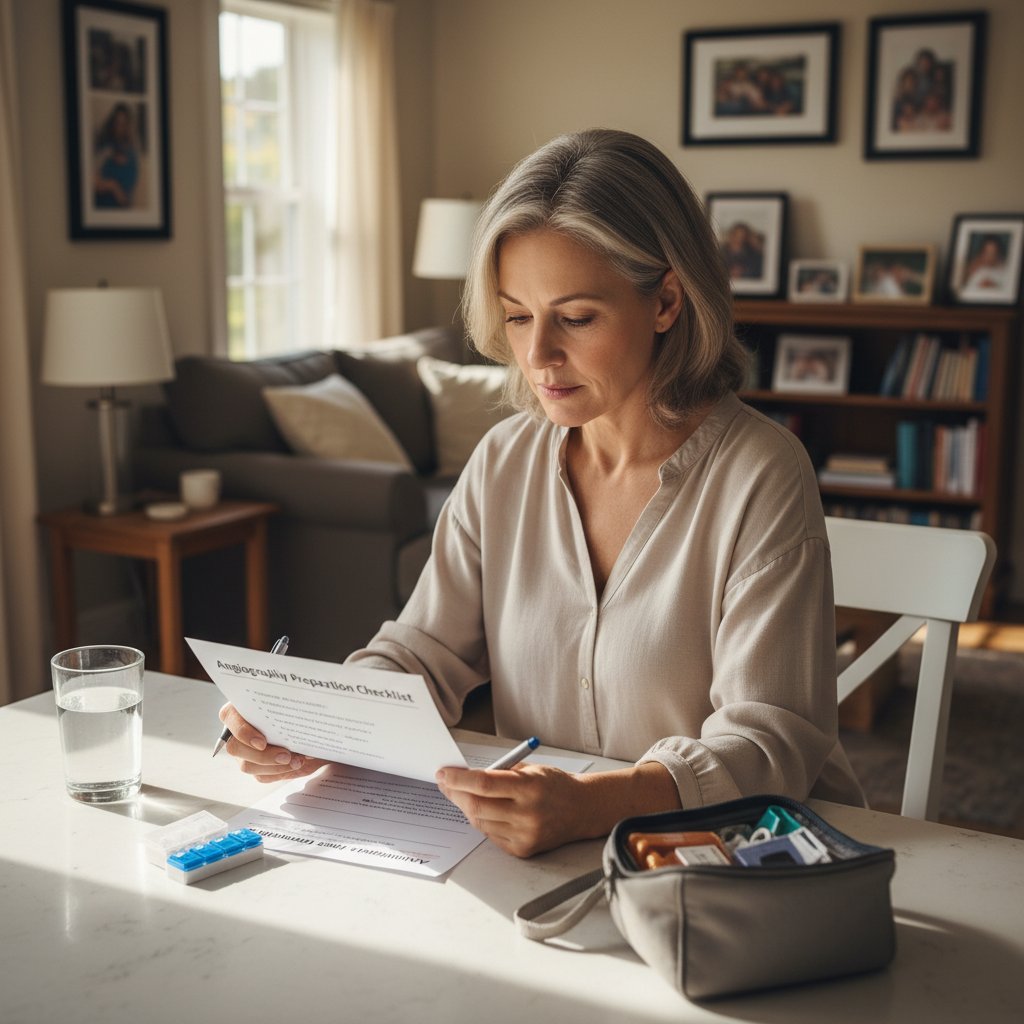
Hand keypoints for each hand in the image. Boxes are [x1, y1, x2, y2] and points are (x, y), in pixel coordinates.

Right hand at [218, 703, 329, 782]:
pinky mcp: (254, 765)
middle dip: (263, 756)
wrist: (306, 722)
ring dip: (274, 767)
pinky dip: (279, 772)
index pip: (229, 717)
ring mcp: (243, 750)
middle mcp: (237, 730)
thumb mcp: (295, 703)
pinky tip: (295, 765)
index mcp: (240, 707)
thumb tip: (300, 727)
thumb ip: (295, 711)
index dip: (243, 732)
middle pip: (235, 748)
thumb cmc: (296, 707)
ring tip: (297, 761)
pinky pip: (261, 775)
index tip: (262, 743)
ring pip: (247, 765)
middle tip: (286, 755)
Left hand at [434, 764, 586, 857]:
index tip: (444, 773)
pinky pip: (490, 835)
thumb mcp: (530, 769)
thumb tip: (464, 775)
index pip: (484, 784)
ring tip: (463, 795)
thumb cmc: (554, 785)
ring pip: (480, 822)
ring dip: (466, 807)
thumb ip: (499, 772)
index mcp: (530, 787)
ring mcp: (524, 835)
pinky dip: (482, 821)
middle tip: (446, 784)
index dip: (459, 779)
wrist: (581, 810)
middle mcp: (527, 814)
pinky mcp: (522, 849)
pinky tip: (483, 810)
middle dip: (455, 793)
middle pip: (477, 806)